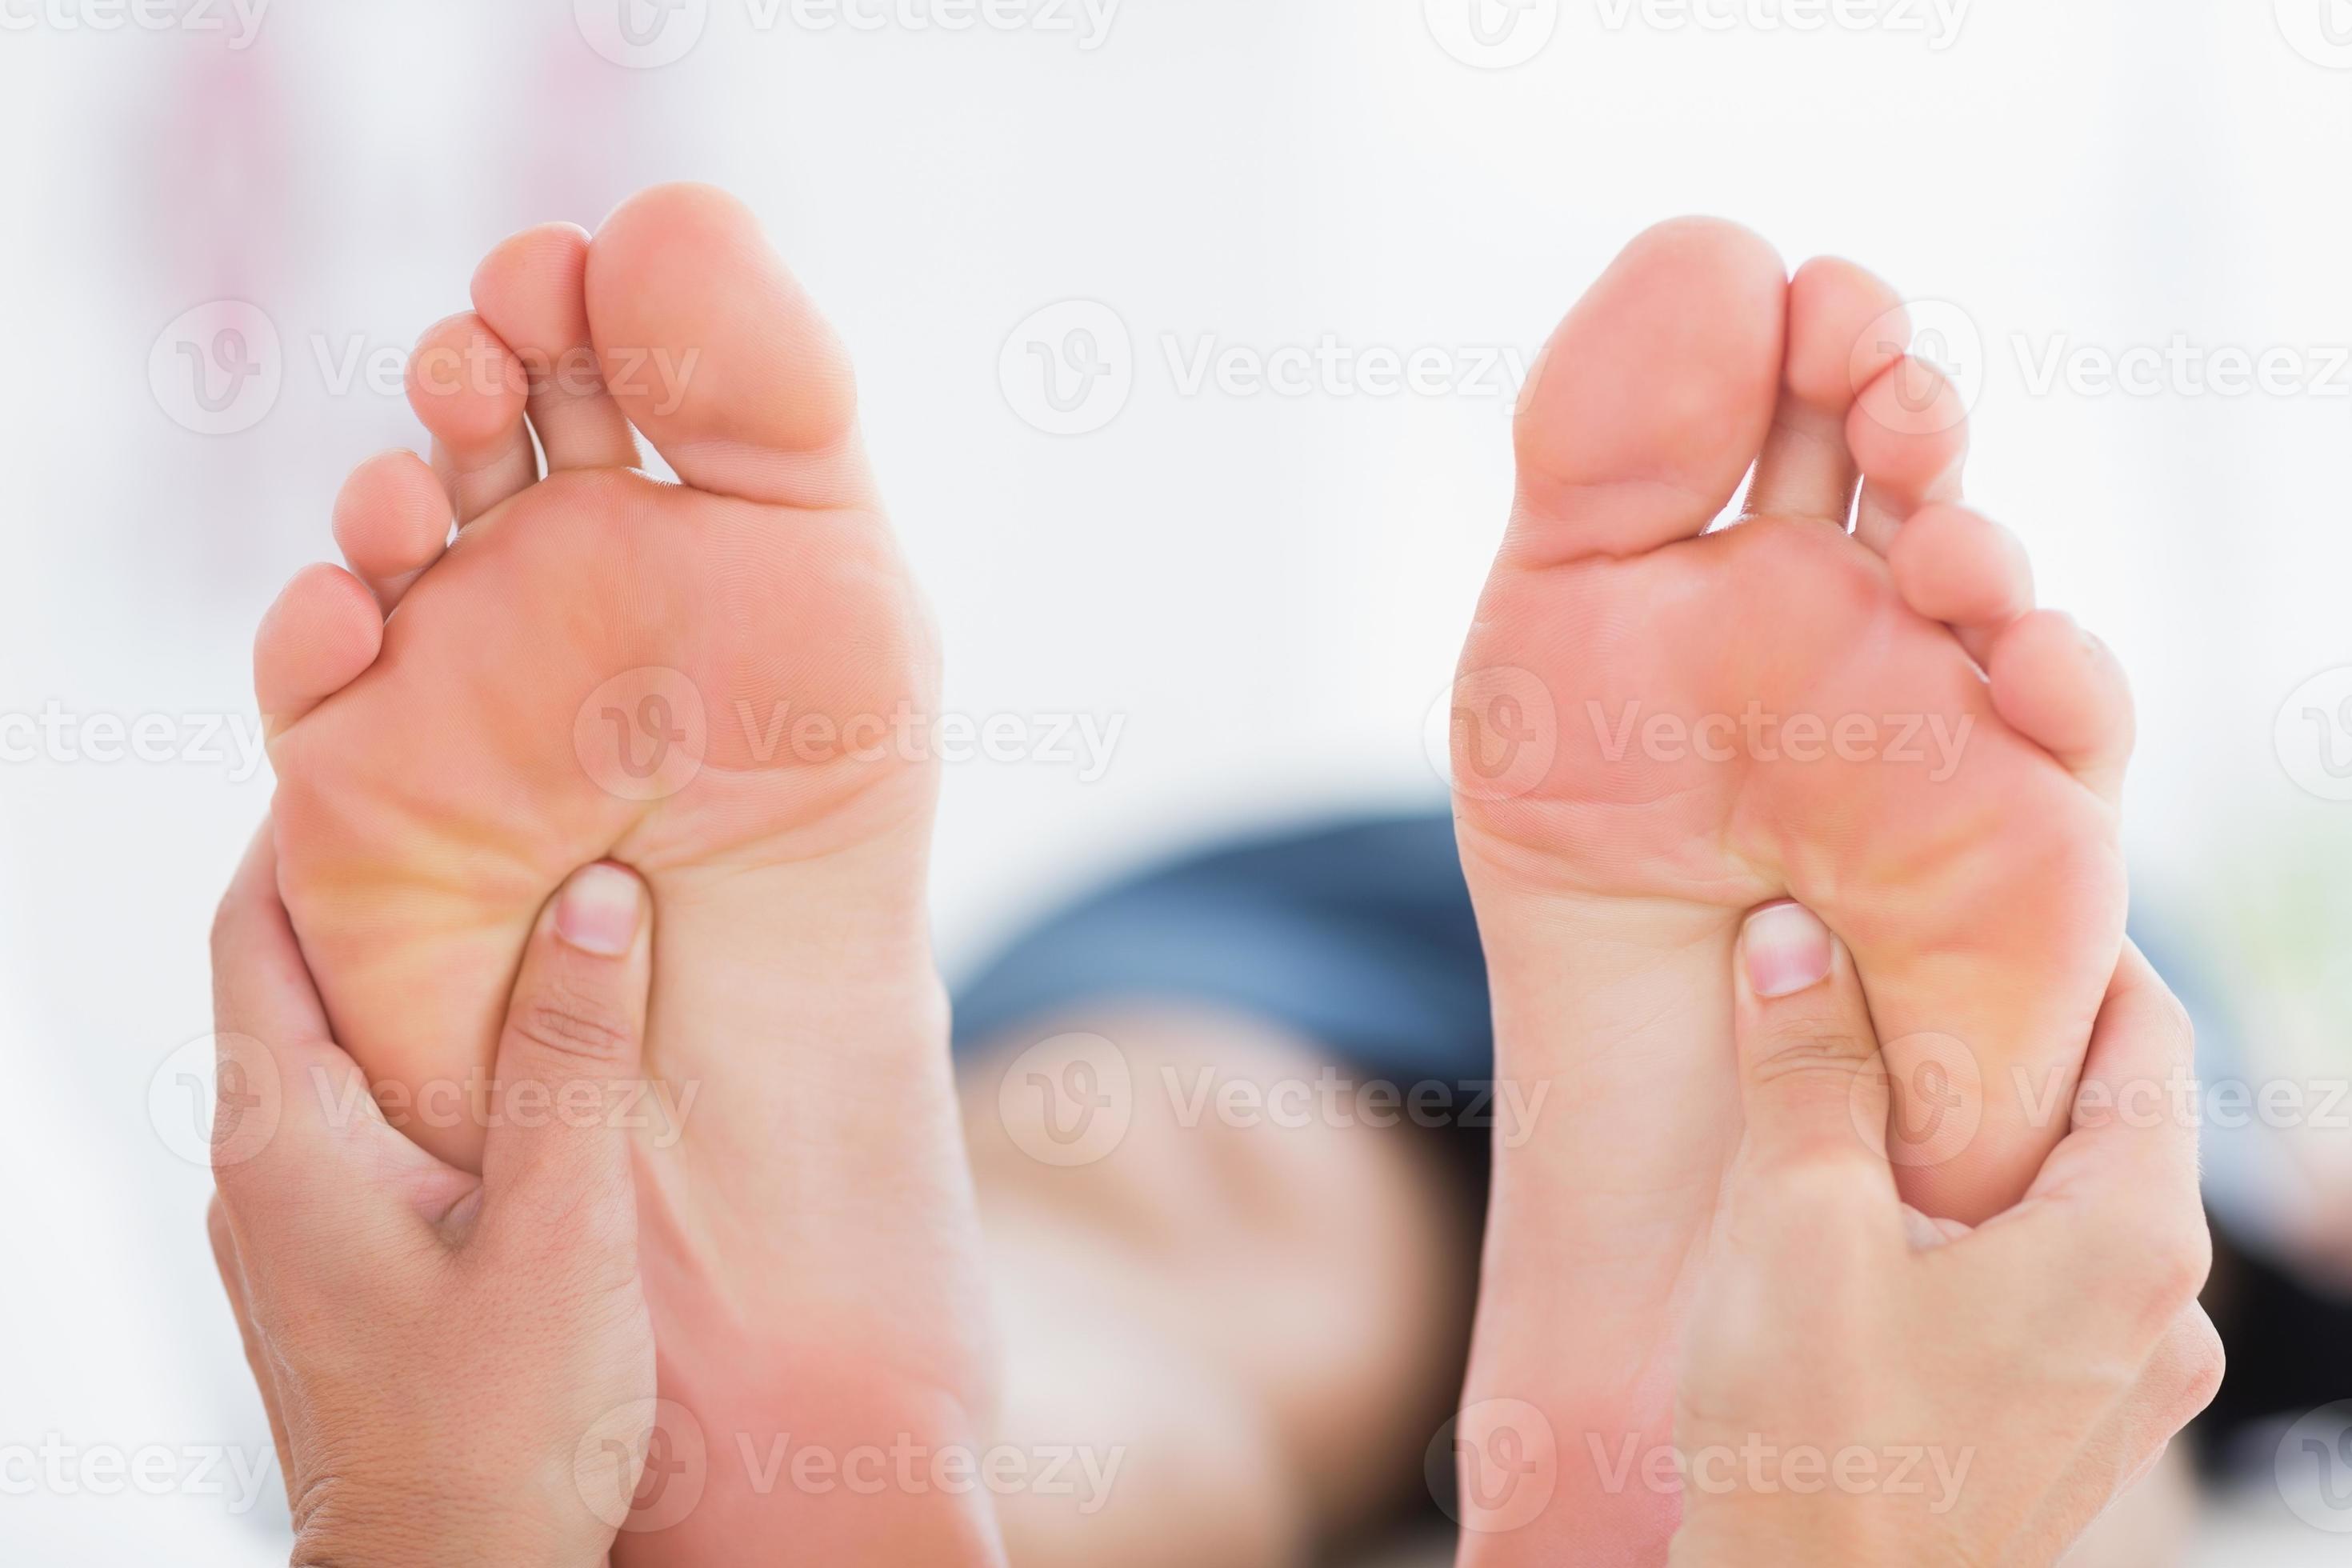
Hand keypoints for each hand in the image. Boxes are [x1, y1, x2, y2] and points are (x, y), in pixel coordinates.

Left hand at [205, 827, 658, 1567]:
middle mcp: (259, 1168)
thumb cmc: (496, 1433)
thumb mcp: (555, 1235)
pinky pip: (362, 1110)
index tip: (397, 733)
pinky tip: (520, 1039)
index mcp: (283, 1141)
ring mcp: (290, 1219)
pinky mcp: (337, 1260)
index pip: (256, 925)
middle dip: (376, 874)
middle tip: (485, 790)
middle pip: (289, 969)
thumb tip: (596, 899)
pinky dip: (426, 1043)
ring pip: (330, 1041)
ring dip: (407, 961)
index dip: (310, 820)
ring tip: (519, 892)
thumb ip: (569, 1061)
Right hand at [1669, 903, 2223, 1566]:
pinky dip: (1969, 1223)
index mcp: (2135, 1241)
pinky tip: (1867, 1219)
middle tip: (1885, 974)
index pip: (2147, 1027)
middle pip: (2105, 1112)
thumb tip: (1794, 937)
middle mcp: (2166, 1313)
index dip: (2060, 940)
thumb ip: (1808, 1067)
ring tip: (1858, 1091)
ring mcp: (2123, 1384)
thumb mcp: (1796, 1225)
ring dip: (1973, 1137)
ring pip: (2066, 1201)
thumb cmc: (1813, 1441)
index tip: (1965, 890)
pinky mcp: (2063, 1430)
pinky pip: (2039, 1280)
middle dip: (1995, 1036)